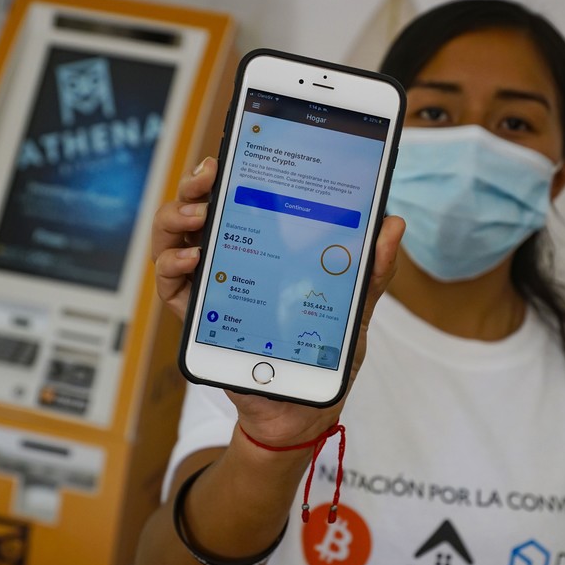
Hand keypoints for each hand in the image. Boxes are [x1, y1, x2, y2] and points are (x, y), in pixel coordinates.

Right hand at [151, 157, 404, 444]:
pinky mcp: (198, 317)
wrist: (302, 407)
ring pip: (172, 240)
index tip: (224, 156)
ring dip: (175, 219)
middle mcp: (230, 258)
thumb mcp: (353, 307)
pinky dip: (173, 267)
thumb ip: (371, 269)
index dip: (224, 173)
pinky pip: (171, 286)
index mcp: (263, 246)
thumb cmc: (323, 353)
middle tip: (207, 177)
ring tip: (197, 216)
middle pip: (196, 210)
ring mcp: (211, 286)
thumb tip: (393, 224)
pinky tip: (192, 259)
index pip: (236, 197)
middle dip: (194, 186)